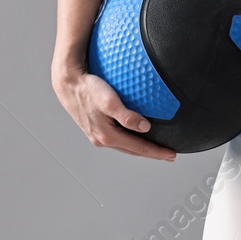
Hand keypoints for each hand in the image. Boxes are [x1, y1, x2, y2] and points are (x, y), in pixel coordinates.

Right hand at [53, 69, 176, 161]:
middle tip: (168, 155)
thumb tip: (145, 127)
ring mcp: (97, 135)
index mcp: (107, 136)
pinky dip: (129, 141)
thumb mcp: (109, 101)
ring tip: (154, 148)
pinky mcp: (95, 128)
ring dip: (140, 148)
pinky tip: (134, 136)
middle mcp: (102, 139)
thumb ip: (127, 116)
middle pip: (133, 151)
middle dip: (151, 153)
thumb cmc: (88, 89)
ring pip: (124, 146)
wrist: (68, 84)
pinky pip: (117, 138)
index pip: (139, 148)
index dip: (157, 152)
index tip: (172, 155)